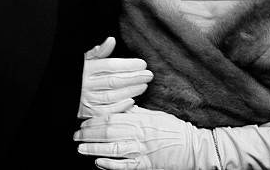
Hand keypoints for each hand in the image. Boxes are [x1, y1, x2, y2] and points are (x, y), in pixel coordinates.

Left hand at [74, 106, 212, 169]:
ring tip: (81, 148)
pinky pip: (125, 166)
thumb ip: (138, 112)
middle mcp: (139, 133)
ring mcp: (142, 149)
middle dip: (90, 133)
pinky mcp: (146, 165)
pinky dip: (110, 164)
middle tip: (76, 134)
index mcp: (140, 118)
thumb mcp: (156, 115)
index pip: (112, 116)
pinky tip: (98, 163)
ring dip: (94, 148)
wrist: (193, 147)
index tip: (84, 120)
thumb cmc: (175, 130)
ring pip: (113, 147)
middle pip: (109, 131)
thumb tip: (123, 106)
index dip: (96, 119)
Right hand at [79, 38, 153, 118]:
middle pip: (113, 81)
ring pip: (111, 96)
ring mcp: (85, 99)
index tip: (142, 64)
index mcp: (86, 68)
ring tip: (143, 85)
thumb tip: (111, 40)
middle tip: (149, 75)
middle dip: (134, 78)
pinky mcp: (86, 113)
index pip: (110, 66)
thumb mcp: (84, 59)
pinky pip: (106, 112)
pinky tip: (132, 101)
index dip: (128, 65)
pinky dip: (119, 107)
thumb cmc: (76, 74)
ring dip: (130, 91)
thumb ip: (99, 52)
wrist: (57, 93)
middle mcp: (85, 83)